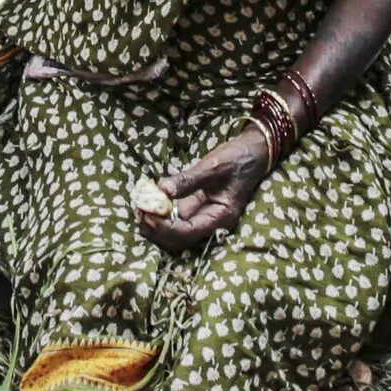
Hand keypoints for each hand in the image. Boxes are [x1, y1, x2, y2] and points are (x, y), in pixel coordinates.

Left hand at [135, 124, 272, 252]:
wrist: (253, 151)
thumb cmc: (237, 158)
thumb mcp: (212, 166)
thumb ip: (187, 180)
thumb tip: (161, 189)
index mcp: (220, 216)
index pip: (187, 232)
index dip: (164, 227)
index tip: (146, 213)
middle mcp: (211, 222)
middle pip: (178, 239)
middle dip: (156, 229)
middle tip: (138, 210)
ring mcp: (203, 216)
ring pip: (174, 232)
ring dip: (155, 224)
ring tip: (139, 205)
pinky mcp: (196, 207)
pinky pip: (175, 218)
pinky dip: (160, 213)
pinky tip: (148, 199)